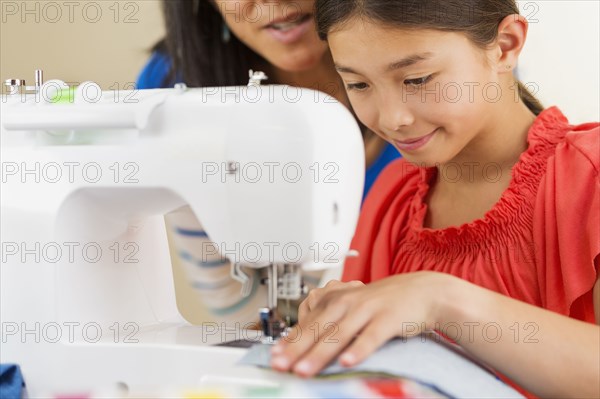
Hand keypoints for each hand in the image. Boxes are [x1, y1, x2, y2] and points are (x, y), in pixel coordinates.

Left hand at [271, 271, 453, 376]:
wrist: (419, 291)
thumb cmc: (381, 304)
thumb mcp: (351, 308)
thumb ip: (329, 324)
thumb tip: (302, 347)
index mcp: (336, 299)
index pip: (307, 322)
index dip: (290, 340)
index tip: (274, 356)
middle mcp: (348, 302)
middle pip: (318, 328)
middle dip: (297, 349)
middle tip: (281, 365)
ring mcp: (368, 309)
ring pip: (340, 333)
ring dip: (320, 353)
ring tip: (304, 370)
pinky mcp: (389, 318)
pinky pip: (372, 336)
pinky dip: (359, 349)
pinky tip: (347, 362)